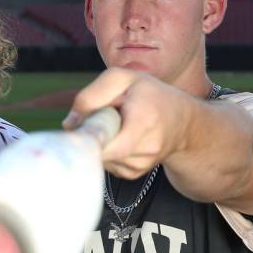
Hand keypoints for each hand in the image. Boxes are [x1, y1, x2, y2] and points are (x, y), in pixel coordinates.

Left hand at [63, 68, 190, 178]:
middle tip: (100, 118)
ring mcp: (140, 164)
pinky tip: (119, 138)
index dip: (91, 138)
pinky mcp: (133, 173)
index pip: (111, 146)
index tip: (82, 128)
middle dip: (92, 136)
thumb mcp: (121, 79)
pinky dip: (106, 151)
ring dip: (100, 143)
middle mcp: (146, 148)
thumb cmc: (149, 94)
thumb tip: (69, 125)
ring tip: (116, 126)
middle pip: (100, 151)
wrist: (182, 120)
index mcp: (144, 121)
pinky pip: (107, 164)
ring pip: (101, 158)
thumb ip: (91, 96)